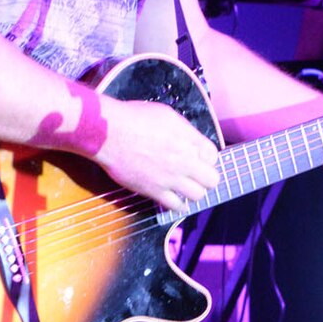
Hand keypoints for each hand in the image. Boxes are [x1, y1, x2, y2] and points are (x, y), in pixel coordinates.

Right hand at [98, 97, 219, 210]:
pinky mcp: (155, 190)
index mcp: (188, 138)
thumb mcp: (166, 115)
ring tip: (184, 188)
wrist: (109, 132)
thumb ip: (183, 131)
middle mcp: (184, 159)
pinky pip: (176, 206)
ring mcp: (171, 177)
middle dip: (206, 178)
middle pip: (212, 180)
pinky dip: (178, 205)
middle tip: (196, 176)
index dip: (207, 158)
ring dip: (193, 192)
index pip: (213, 156)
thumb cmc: (132, 118)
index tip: (199, 160)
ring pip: (198, 195)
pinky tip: (174, 199)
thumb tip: (189, 140)